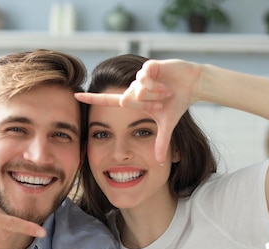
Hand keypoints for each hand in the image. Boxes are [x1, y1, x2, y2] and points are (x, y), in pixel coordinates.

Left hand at [76, 59, 200, 163]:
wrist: (193, 85)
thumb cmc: (177, 103)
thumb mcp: (166, 125)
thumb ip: (161, 143)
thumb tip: (159, 164)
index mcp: (133, 100)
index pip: (108, 100)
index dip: (92, 98)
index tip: (75, 95)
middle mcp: (133, 87)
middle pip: (127, 98)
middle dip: (147, 103)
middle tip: (162, 102)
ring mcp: (140, 76)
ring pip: (136, 89)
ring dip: (154, 94)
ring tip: (166, 92)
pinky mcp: (148, 65)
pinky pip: (144, 77)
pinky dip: (156, 84)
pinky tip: (166, 83)